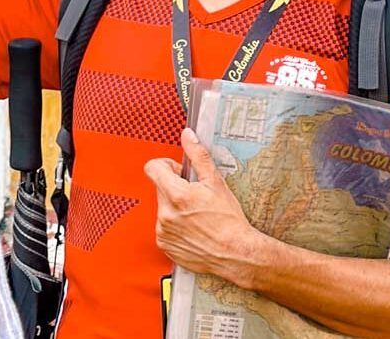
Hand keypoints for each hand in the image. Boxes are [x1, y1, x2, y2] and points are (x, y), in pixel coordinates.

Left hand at [144, 128, 263, 286]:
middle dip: (175, 186)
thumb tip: (187, 136)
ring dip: (175, 206)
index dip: (166, 165)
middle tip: (195, 195)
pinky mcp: (165, 245)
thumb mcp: (215, 181)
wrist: (236, 253)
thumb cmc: (229, 221)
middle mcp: (165, 214)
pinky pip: (164, 227)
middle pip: (160, 187)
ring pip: (162, 207)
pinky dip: (175, 225)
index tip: (178, 171)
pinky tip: (193, 228)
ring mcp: (164, 231)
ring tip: (196, 214)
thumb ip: (197, 154)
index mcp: (175, 195)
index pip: (152, 167)